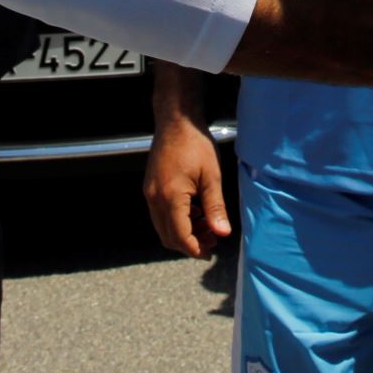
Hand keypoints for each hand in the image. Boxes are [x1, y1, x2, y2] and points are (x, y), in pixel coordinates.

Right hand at [143, 110, 232, 258]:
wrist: (176, 120)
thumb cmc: (195, 144)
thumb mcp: (212, 176)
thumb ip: (215, 207)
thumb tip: (222, 233)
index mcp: (170, 197)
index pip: (180, 236)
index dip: (195, 249)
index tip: (210, 252)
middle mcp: (155, 198)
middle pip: (168, 236)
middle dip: (190, 243)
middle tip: (211, 240)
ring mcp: (150, 193)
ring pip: (163, 226)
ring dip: (183, 232)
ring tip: (206, 225)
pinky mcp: (151, 187)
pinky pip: (160, 214)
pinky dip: (176, 219)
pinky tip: (194, 211)